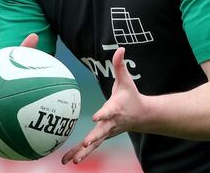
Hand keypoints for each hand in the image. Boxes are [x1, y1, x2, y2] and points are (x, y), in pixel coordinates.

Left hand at [62, 47, 144, 164]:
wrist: (142, 116)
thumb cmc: (131, 96)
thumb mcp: (126, 80)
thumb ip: (120, 65)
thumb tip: (120, 48)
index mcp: (116, 108)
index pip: (109, 111)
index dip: (103, 113)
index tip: (96, 117)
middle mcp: (111, 123)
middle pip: (101, 131)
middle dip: (93, 138)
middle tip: (85, 144)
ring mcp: (107, 132)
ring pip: (95, 144)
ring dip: (84, 152)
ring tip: (74, 161)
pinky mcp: (102, 137)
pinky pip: (90, 147)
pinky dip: (79, 154)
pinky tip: (67, 161)